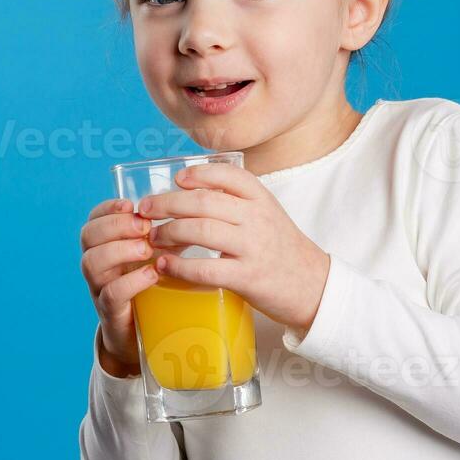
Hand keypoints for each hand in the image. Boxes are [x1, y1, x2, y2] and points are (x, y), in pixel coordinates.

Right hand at [79, 198, 160, 377]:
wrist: (143, 331)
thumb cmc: (152, 284)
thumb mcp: (159, 253)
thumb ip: (169, 231)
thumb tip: (197, 204)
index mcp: (104, 244)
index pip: (94, 218)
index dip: (108, 208)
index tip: (131, 204)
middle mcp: (97, 263)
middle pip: (88, 236)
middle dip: (115, 225)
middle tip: (144, 226)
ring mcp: (100, 287)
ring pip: (93, 262)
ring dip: (120, 250)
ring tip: (146, 249)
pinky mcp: (111, 311)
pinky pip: (111, 293)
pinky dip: (131, 281)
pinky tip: (152, 274)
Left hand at [137, 163, 330, 330]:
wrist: (313, 285)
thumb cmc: (281, 249)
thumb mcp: (266, 214)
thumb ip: (236, 201)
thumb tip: (189, 189)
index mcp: (262, 199)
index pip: (227, 175)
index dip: (198, 174)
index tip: (177, 179)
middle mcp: (258, 218)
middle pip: (203, 202)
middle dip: (167, 204)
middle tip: (146, 210)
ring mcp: (253, 248)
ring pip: (200, 230)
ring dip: (169, 232)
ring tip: (153, 237)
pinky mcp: (247, 278)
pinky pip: (205, 269)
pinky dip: (179, 266)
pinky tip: (165, 266)